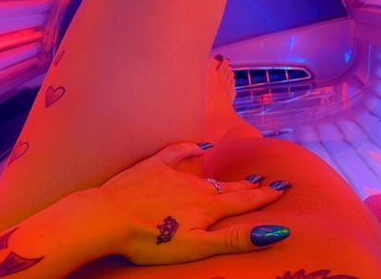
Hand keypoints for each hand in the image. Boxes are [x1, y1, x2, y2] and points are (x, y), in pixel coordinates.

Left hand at [101, 142, 289, 264]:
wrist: (110, 217)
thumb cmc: (151, 239)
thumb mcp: (196, 246)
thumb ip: (233, 239)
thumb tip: (273, 231)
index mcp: (205, 207)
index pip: (242, 200)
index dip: (262, 197)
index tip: (280, 188)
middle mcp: (194, 186)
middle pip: (226, 187)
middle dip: (247, 186)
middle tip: (264, 181)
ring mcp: (173, 173)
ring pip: (205, 173)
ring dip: (223, 175)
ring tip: (238, 174)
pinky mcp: (153, 165)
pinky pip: (176, 152)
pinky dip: (188, 148)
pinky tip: (198, 145)